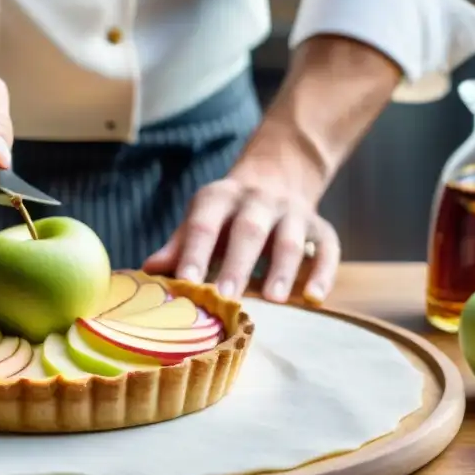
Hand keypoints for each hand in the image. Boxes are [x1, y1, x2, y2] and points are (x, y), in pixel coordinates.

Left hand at [142, 176, 340, 303]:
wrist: (277, 175)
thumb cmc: (227, 214)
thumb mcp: (201, 219)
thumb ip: (179, 246)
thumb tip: (148, 271)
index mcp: (220, 198)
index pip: (204, 225)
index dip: (194, 253)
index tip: (186, 283)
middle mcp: (258, 201)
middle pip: (249, 230)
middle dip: (237, 263)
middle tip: (226, 297)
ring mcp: (292, 213)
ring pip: (289, 240)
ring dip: (282, 269)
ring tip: (274, 300)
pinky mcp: (320, 228)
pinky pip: (327, 249)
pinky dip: (323, 273)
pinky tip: (314, 298)